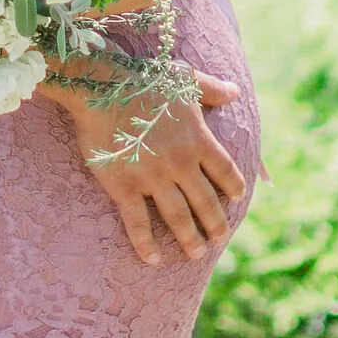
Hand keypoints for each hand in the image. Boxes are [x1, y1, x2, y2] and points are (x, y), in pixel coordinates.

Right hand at [57, 71, 246, 266]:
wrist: (100, 88)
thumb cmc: (143, 79)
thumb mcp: (185, 78)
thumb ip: (212, 89)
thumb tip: (235, 91)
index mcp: (198, 139)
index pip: (225, 170)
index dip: (233, 187)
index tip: (236, 199)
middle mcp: (180, 163)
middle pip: (205, 200)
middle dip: (215, 222)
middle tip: (219, 238)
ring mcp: (152, 178)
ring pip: (178, 216)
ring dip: (189, 238)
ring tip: (196, 254)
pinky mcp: (124, 187)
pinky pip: (137, 222)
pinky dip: (146, 244)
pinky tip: (153, 259)